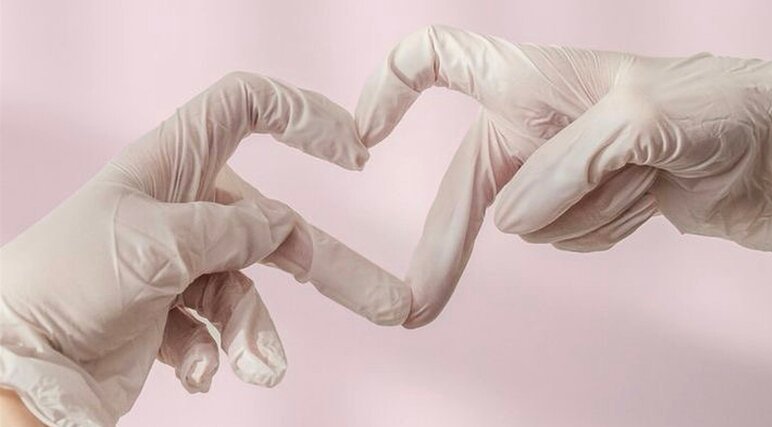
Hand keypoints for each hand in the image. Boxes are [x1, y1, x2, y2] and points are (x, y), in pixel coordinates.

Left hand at [0, 71, 409, 425]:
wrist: (18, 362)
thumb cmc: (68, 282)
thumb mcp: (157, 245)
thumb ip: (231, 232)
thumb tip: (281, 228)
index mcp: (171, 166)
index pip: (244, 109)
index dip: (302, 116)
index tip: (353, 150)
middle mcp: (180, 209)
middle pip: (272, 224)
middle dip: (326, 267)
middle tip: (386, 303)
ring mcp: (179, 263)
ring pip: (250, 287)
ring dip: (254, 329)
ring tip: (254, 364)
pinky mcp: (173, 312)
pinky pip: (220, 326)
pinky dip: (217, 350)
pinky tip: (199, 371)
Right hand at [355, 25, 771, 326]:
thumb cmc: (728, 108)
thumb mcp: (649, 119)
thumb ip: (569, 164)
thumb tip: (510, 217)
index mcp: (535, 76)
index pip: (438, 58)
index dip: (389, 86)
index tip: (361, 136)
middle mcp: (539, 119)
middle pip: (467, 183)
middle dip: (445, 243)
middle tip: (415, 306)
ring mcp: (564, 167)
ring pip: (528, 220)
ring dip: (585, 215)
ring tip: (643, 180)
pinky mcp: (592, 206)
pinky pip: (566, 239)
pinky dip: (604, 230)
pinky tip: (647, 202)